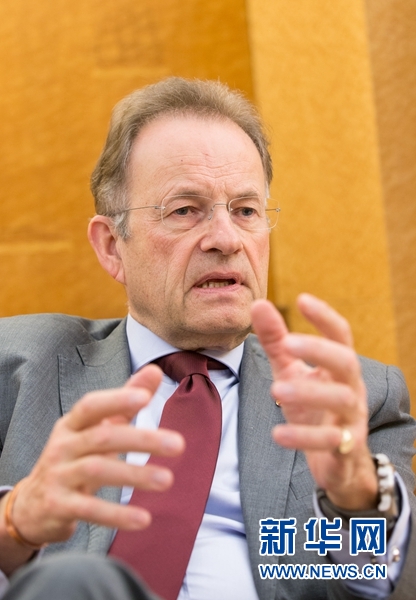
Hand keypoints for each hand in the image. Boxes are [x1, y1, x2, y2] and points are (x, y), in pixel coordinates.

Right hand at [6, 365, 184, 546]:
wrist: (33, 504)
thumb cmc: (74, 457)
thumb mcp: (96, 428)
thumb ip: (125, 401)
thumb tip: (155, 371)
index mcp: (72, 424)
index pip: (91, 406)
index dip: (117, 400)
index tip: (145, 397)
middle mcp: (62, 446)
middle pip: (102, 437)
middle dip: (142, 439)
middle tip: (179, 444)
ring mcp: (58, 476)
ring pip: (97, 471)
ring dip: (134, 475)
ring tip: (167, 479)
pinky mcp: (58, 506)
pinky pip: (89, 509)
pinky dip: (116, 515)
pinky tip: (143, 518)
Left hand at [251, 293, 377, 510]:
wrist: (338, 464)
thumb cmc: (313, 408)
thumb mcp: (291, 372)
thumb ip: (276, 341)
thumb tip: (258, 304)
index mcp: (338, 368)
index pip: (340, 335)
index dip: (324, 317)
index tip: (301, 299)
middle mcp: (351, 389)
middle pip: (347, 362)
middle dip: (320, 350)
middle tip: (288, 343)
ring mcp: (351, 420)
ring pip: (342, 401)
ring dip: (310, 392)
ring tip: (276, 390)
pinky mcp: (346, 450)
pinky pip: (330, 442)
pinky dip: (304, 438)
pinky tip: (277, 434)